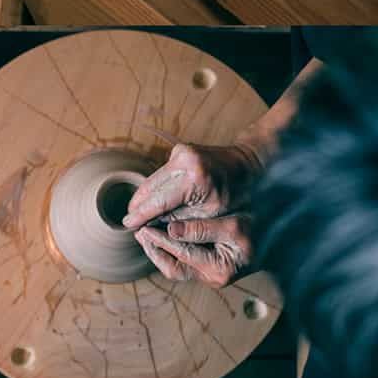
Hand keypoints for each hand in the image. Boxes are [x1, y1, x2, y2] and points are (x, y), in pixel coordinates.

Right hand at [122, 142, 262, 229]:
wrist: (250, 164)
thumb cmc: (236, 194)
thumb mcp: (209, 213)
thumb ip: (178, 219)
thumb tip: (148, 226)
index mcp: (194, 179)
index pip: (158, 201)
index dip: (141, 215)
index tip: (127, 225)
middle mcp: (183, 160)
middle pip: (149, 188)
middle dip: (138, 206)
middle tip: (129, 224)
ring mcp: (180, 152)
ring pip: (152, 180)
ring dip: (145, 197)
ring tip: (138, 216)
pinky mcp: (180, 151)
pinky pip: (161, 174)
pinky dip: (156, 188)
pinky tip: (152, 202)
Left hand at [134, 215, 253, 287]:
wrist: (283, 239)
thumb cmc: (263, 230)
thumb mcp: (234, 225)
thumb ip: (201, 229)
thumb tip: (171, 230)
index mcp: (219, 270)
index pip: (181, 253)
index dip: (161, 239)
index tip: (144, 225)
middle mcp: (213, 278)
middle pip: (173, 268)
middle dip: (154, 250)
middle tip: (140, 231)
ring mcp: (212, 276)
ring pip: (176, 267)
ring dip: (160, 251)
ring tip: (147, 233)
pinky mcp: (211, 269)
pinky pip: (184, 263)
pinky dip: (171, 251)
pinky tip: (164, 236)